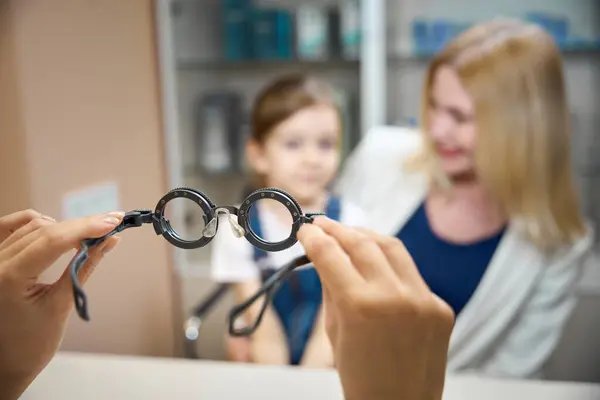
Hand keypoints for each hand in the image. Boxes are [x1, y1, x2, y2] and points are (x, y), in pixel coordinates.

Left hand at [0, 209, 123, 399]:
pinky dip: (39, 224)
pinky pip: (15, 228)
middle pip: (44, 229)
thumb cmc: (31, 344)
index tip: (113, 221)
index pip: (52, 240)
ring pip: (32, 225)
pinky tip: (58, 229)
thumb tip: (110, 239)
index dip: (86, 228)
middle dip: (81, 225)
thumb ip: (85, 266)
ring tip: (91, 233)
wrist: (4, 363)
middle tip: (112, 222)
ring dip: (64, 226)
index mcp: (8, 277)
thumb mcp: (62, 304)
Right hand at [297, 217, 454, 399]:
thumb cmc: (361, 378)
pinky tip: (377, 269)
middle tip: (323, 225)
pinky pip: (411, 274)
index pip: (330, 255)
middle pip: (362, 242)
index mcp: (361, 307)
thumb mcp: (334, 332)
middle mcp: (395, 297)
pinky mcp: (440, 307)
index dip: (313, 237)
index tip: (305, 229)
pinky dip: (390, 267)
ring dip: (367, 237)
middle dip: (338, 229)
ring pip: (392, 248)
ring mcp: (423, 300)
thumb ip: (331, 289)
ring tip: (350, 234)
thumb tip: (324, 255)